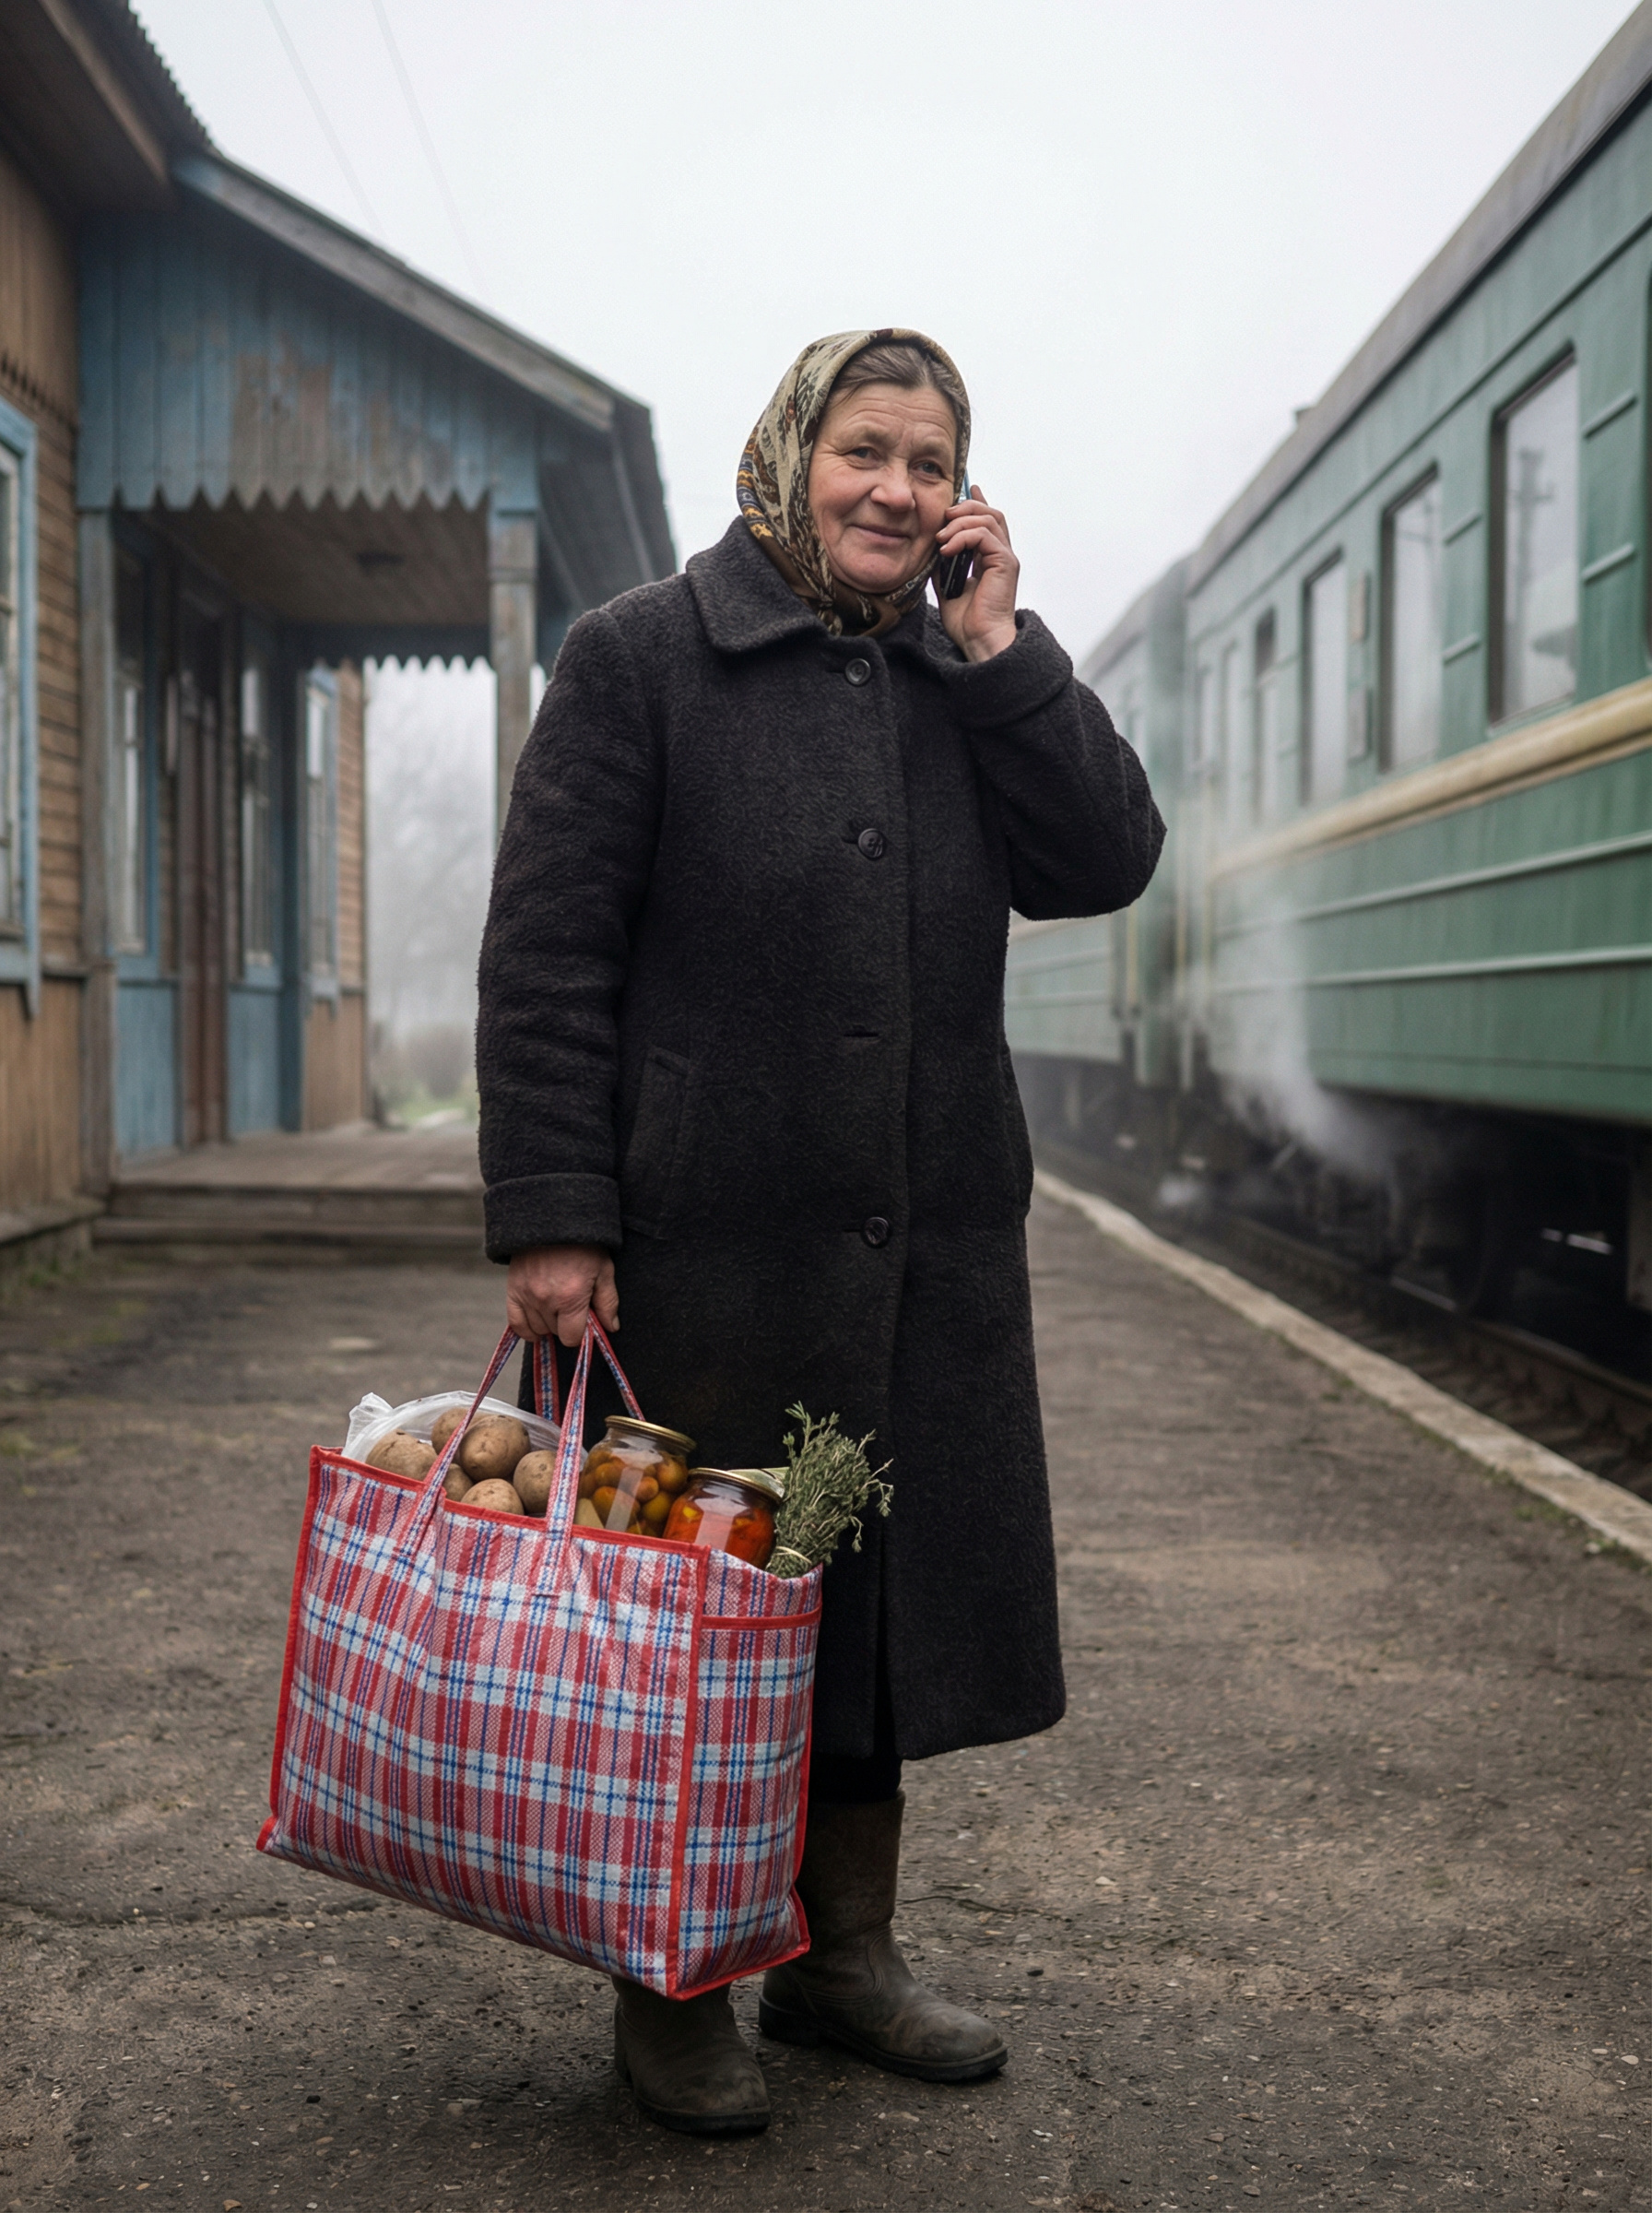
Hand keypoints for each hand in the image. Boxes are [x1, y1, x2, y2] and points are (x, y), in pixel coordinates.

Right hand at [506, 1243, 618, 1348]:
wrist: (555, 1221)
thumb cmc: (584, 1246)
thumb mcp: (604, 1270)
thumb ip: (608, 1302)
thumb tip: (611, 1328)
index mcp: (571, 1298)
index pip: (571, 1338)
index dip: (580, 1332)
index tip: (583, 1320)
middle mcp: (546, 1300)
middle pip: (555, 1333)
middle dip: (566, 1324)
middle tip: (572, 1306)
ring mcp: (527, 1296)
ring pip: (537, 1329)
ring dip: (548, 1324)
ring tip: (557, 1307)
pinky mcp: (513, 1290)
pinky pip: (516, 1323)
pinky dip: (526, 1329)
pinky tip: (536, 1326)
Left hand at [935, 485, 1018, 662]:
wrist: (979, 641)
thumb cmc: (967, 622)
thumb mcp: (946, 586)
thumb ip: (943, 564)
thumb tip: (932, 547)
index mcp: (990, 559)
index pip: (987, 522)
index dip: (976, 503)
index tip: (962, 491)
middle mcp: (1001, 555)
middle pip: (991, 513)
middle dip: (965, 508)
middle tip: (944, 516)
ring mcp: (1005, 558)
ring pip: (989, 519)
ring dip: (961, 522)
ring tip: (941, 537)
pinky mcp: (1006, 564)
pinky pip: (985, 536)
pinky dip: (964, 537)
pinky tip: (947, 549)